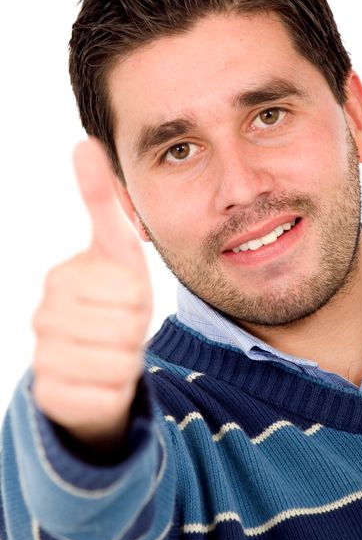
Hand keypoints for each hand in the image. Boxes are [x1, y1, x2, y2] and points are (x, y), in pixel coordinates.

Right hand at [32, 138, 151, 450]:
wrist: (98, 364)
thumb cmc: (113, 305)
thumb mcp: (117, 254)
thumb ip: (101, 201)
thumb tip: (83, 142)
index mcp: (62, 278)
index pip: (130, 292)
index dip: (140, 301)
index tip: (124, 300)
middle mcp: (44, 316)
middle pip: (126, 327)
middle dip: (135, 331)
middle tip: (121, 330)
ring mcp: (43, 357)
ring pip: (119, 363)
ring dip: (128, 362)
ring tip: (113, 353)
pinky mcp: (49, 397)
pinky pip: (108, 395)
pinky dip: (117, 391)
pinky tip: (102, 381)